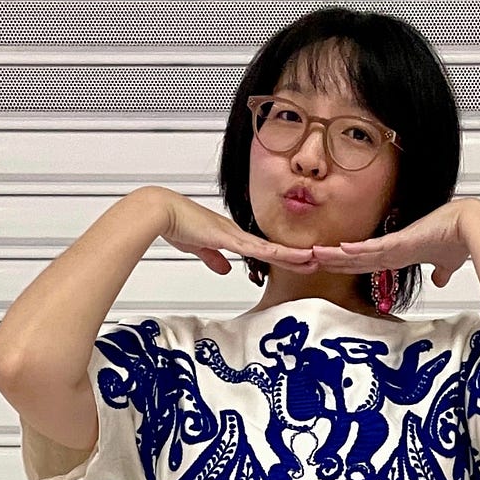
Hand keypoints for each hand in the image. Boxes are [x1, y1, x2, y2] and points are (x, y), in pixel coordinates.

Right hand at [150, 189, 317, 278]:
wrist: (163, 211)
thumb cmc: (176, 223)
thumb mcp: (198, 247)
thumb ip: (213, 258)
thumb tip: (224, 269)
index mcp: (231, 236)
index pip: (263, 249)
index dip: (281, 256)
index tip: (298, 262)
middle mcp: (237, 233)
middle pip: (273, 247)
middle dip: (295, 256)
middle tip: (316, 261)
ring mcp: (234, 234)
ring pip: (271, 247)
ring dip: (292, 255)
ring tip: (313, 260)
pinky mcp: (227, 237)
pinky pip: (257, 248)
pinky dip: (275, 253)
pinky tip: (289, 257)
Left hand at [308, 197, 478, 288]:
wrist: (470, 227)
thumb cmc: (459, 238)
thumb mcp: (446, 263)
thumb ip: (440, 272)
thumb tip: (440, 280)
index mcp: (399, 253)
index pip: (365, 262)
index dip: (346, 265)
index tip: (331, 267)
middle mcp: (392, 248)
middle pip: (354, 258)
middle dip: (332, 261)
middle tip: (308, 261)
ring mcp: (394, 245)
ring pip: (357, 253)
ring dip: (335, 256)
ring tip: (312, 255)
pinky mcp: (400, 241)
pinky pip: (373, 248)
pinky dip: (356, 250)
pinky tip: (339, 249)